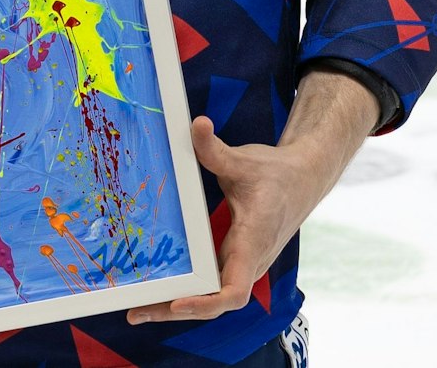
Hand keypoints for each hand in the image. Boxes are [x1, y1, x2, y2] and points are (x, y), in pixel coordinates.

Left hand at [127, 73, 377, 323]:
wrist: (301, 180)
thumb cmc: (276, 174)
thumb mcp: (245, 160)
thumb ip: (215, 149)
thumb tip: (196, 124)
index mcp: (253, 243)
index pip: (234, 290)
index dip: (206, 303)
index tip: (177, 303)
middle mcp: (248, 261)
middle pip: (213, 302)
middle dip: (175, 310)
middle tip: (135, 312)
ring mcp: (241, 263)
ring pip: (209, 296)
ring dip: (175, 305)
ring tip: (136, 309)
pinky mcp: (233, 258)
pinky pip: (209, 282)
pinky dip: (185, 289)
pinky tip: (156, 288)